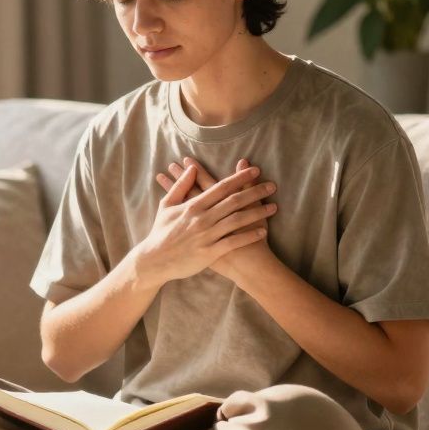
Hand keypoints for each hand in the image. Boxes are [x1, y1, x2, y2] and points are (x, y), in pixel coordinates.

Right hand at [133, 159, 276, 286]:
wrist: (154, 261)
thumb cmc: (160, 232)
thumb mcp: (166, 206)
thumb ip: (180, 186)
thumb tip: (191, 169)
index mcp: (193, 205)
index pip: (221, 187)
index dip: (239, 177)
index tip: (254, 170)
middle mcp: (202, 218)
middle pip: (233, 201)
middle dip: (255, 192)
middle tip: (272, 185)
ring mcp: (206, 236)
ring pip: (237, 220)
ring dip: (257, 213)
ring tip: (274, 207)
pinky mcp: (209, 253)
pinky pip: (233, 242)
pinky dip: (249, 236)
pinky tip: (263, 231)